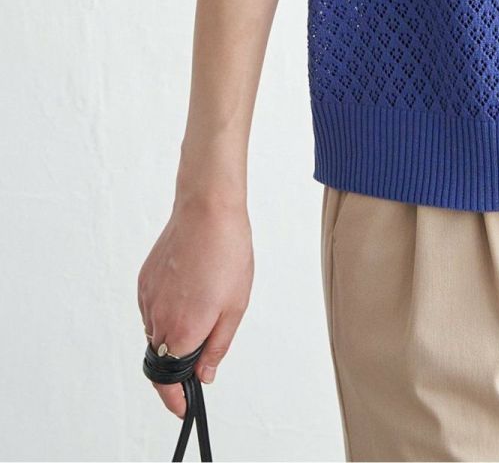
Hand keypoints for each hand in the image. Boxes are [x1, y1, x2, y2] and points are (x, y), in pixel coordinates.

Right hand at [137, 195, 252, 418]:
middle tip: (203, 354)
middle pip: (162, 358)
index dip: (175, 399)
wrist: (207, 210)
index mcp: (182, 331)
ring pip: (156, 333)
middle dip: (179, 364)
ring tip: (204, 307)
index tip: (184, 407)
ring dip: (174, 334)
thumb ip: (217, 346)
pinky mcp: (144, 281)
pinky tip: (190, 291)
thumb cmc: (228, 253)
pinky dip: (167, 311)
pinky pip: (152, 308)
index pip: (168, 381)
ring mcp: (148, 299)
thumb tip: (205, 376)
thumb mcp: (235, 306)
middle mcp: (158, 319)